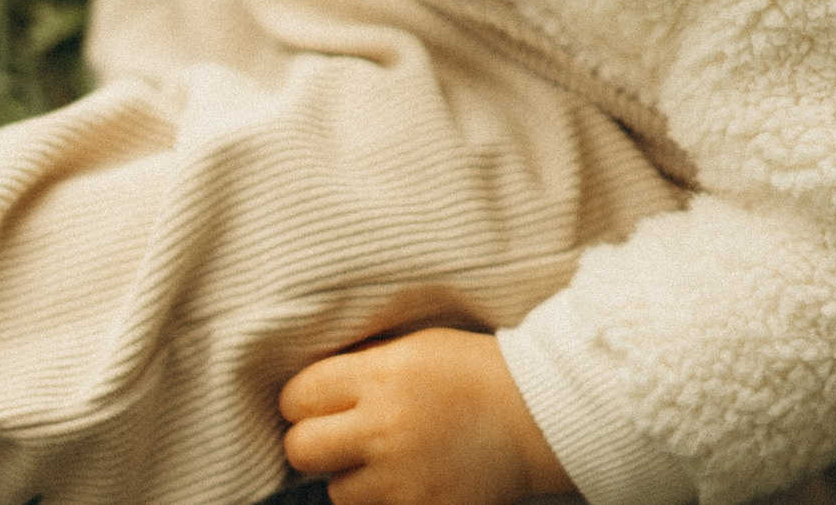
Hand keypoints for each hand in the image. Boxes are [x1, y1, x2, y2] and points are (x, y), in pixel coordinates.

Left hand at [278, 329, 572, 504]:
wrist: (538, 416)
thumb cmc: (473, 372)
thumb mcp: (412, 347)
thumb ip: (359, 365)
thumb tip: (309, 387)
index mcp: (382, 376)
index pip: (298, 396)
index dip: (302, 400)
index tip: (317, 401)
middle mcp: (386, 428)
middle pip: (302, 450)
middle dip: (312, 442)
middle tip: (337, 434)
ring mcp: (402, 479)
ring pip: (336, 490)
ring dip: (351, 477)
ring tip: (387, 455)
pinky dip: (382, 499)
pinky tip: (408, 476)